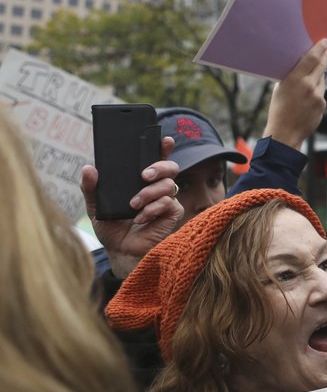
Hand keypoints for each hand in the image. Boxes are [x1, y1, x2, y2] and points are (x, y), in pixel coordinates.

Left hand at [82, 136, 183, 278]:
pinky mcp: (172, 214)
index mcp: (141, 180)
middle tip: (143, 175)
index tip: (165, 139)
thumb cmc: (111, 227)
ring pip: (168, 185)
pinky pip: (168, 204)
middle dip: (159, 166)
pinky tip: (140, 218)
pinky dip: (152, 209)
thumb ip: (91, 188)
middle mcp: (157, 187)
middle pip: (171, 167)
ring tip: (133, 205)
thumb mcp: (95, 206)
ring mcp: (167, 200)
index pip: (155, 158)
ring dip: (149, 193)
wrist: (119, 251)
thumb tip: (89, 168)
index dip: (163, 146)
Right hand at [265, 38, 326, 149]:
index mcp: (295, 79)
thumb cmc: (279, 109)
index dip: (319, 48)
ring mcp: (317, 96)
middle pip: (321, 66)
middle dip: (326, 57)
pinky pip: (321, 94)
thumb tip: (301, 67)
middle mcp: (309, 85)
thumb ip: (292, 77)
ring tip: (309, 83)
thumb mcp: (280, 88)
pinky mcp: (322, 105)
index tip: (325, 42)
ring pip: (321, 81)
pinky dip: (316, 93)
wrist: (285, 132)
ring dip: (319, 78)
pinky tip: (307, 101)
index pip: (311, 58)